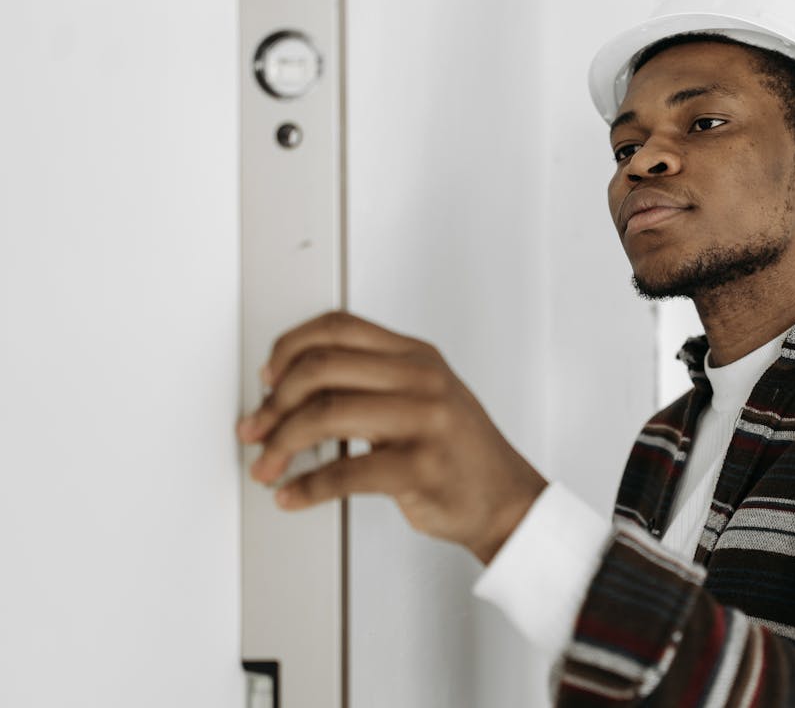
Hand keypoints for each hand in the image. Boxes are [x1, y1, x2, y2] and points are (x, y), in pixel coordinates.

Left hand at [236, 310, 546, 563]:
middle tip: (257, 429)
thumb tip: (290, 382)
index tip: (267, 378)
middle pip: (322, 368)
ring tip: (267, 465)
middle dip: (274, 402)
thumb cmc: (457, 452)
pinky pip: (344, 474)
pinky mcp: (421, 468)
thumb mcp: (423, 396)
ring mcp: (425, 422)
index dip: (289, 347)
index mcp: (417, 356)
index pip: (338, 327)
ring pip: (326, 415)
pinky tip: (293, 494)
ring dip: (281, 444)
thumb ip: (371, 380)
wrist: (506, 500)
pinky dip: (306, 488)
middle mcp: (422, 380)